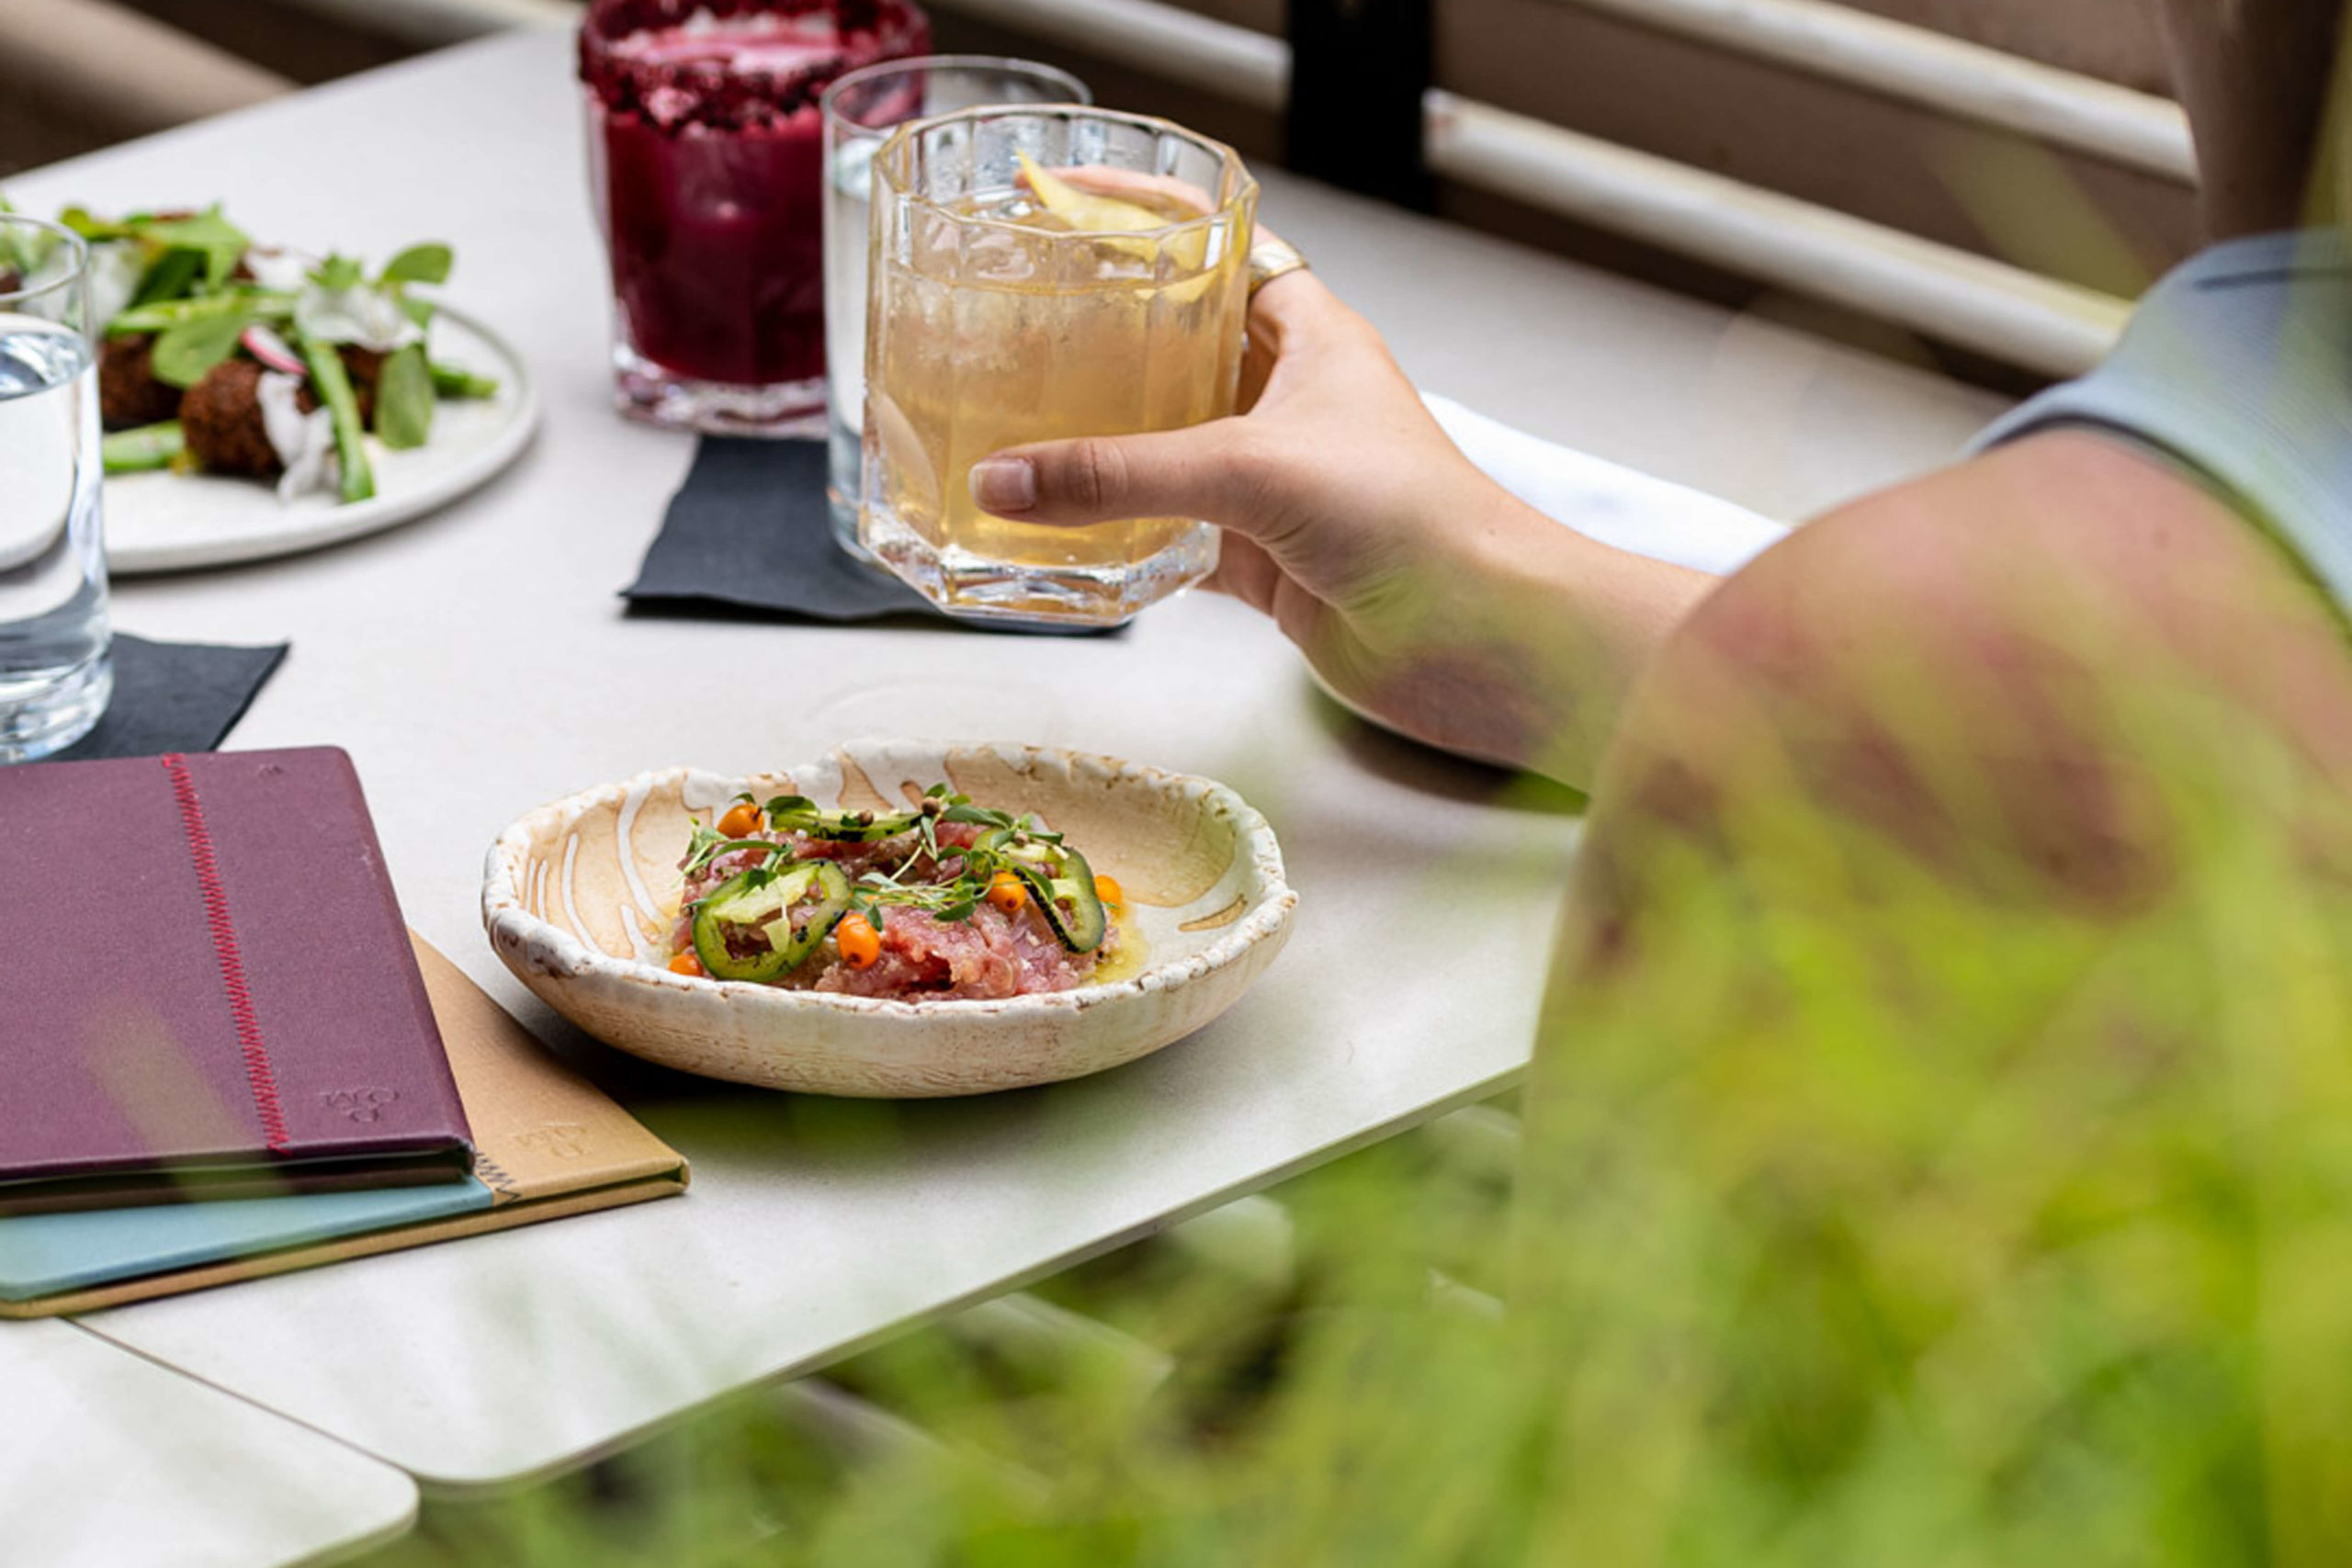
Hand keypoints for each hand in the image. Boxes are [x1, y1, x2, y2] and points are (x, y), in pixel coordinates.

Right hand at [968, 260, 1710, 783]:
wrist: (1480, 637)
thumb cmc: (1417, 521)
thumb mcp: (1252, 469)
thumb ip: (1122, 476)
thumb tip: (1009, 481)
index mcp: (1309, 337)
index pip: (1219, 249)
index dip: (1149, 221)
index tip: (1067, 203)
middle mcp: (1289, 402)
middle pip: (1177, 349)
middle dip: (1103, 339)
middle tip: (1015, 322)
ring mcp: (1273, 483)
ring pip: (1166, 448)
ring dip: (1103, 445)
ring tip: (1014, 425)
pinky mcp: (1261, 559)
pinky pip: (1170, 536)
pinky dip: (1119, 538)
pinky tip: (1061, 534)